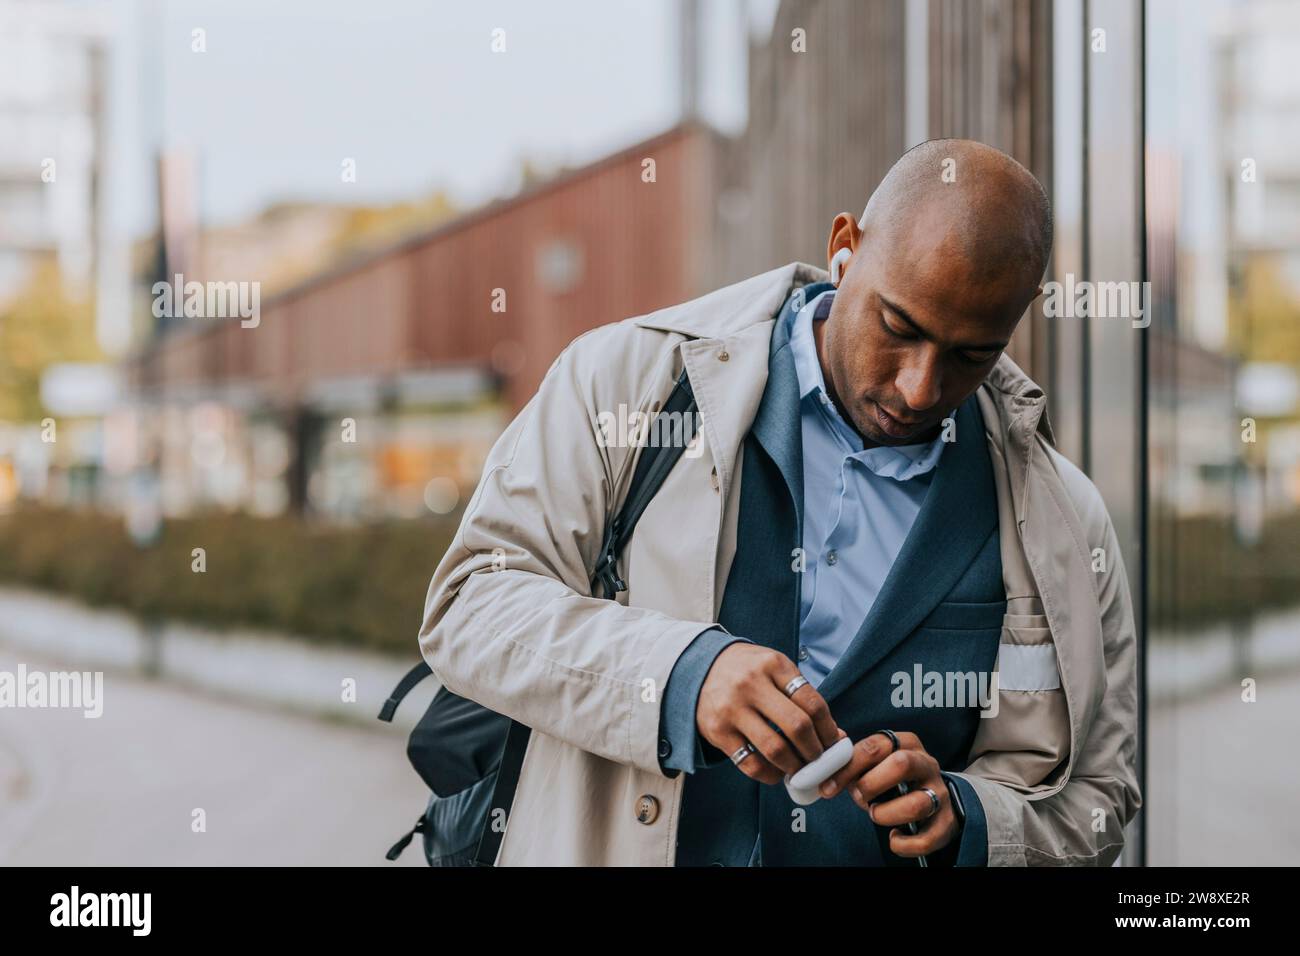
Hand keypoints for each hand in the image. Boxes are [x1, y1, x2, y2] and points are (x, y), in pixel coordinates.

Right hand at [696, 644, 841, 784]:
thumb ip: (802, 696)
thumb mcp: (775, 668)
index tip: (833, 743)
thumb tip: (834, 736)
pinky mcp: (718, 731)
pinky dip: (770, 775)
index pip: (812, 703)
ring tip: (800, 769)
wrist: (700, 667)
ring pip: (775, 749)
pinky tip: (777, 772)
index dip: (829, 729)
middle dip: (815, 751)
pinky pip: (751, 763)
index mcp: (773, 665)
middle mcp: (751, 684)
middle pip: (797, 727)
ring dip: (795, 766)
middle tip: (819, 760)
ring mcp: (732, 708)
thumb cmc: (749, 671)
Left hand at [819, 731, 958, 857]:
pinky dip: (905, 844)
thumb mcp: (878, 762)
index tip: (828, 787)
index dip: (848, 767)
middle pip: (901, 764)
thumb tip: (825, 771)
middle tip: (858, 798)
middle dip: (871, 784)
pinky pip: (927, 837)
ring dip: (887, 814)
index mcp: (906, 743)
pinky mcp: (947, 821)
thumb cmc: (895, 777)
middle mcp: (926, 764)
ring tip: (875, 815)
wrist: (937, 794)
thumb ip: (855, 762)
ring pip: (917, 803)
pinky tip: (893, 839)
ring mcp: (940, 792)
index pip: (875, 746)